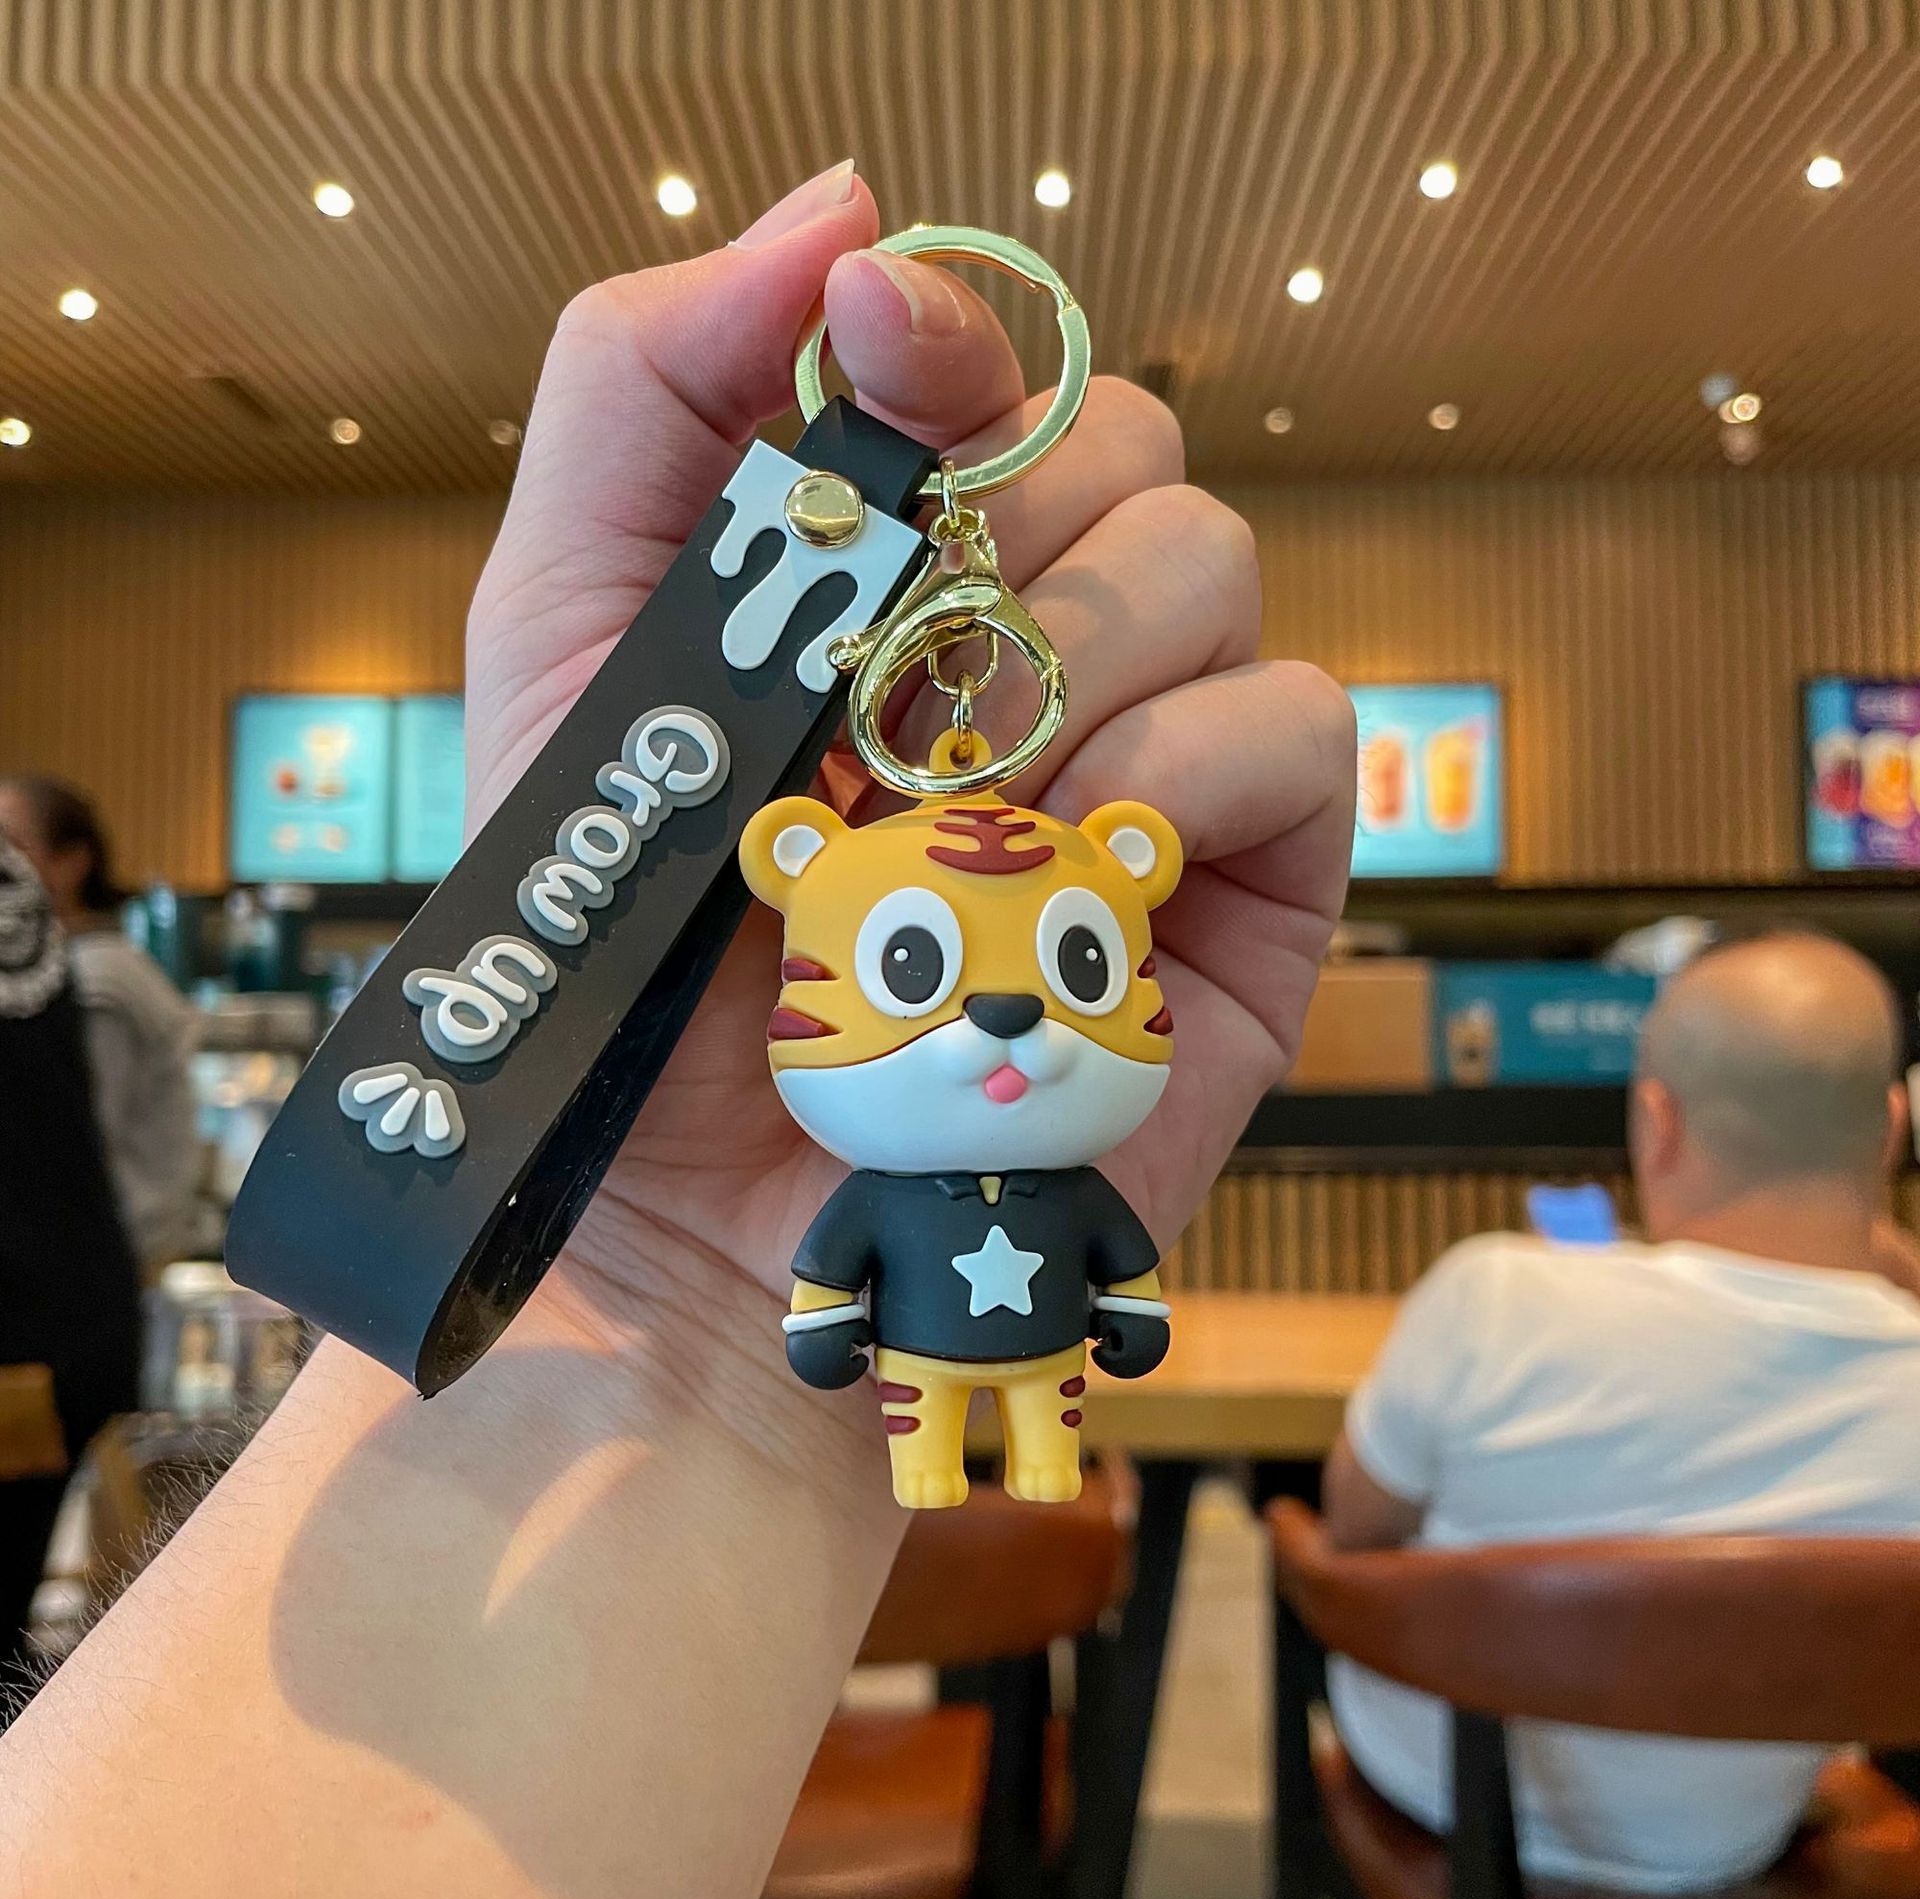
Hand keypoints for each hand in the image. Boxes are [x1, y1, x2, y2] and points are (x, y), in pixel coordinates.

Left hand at [466, 163, 1354, 1410]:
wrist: (691, 1215)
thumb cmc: (622, 943)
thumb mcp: (568, 639)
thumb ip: (648, 398)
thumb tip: (847, 216)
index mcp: (895, 575)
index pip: (984, 371)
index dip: (951, 329)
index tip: (879, 348)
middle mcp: (1038, 643)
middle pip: (1121, 437)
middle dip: (1003, 536)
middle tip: (885, 698)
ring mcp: (1154, 756)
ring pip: (1212, 559)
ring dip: (1072, 662)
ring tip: (960, 812)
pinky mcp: (1247, 884)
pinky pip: (1300, 724)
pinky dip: (1191, 761)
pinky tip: (1080, 855)